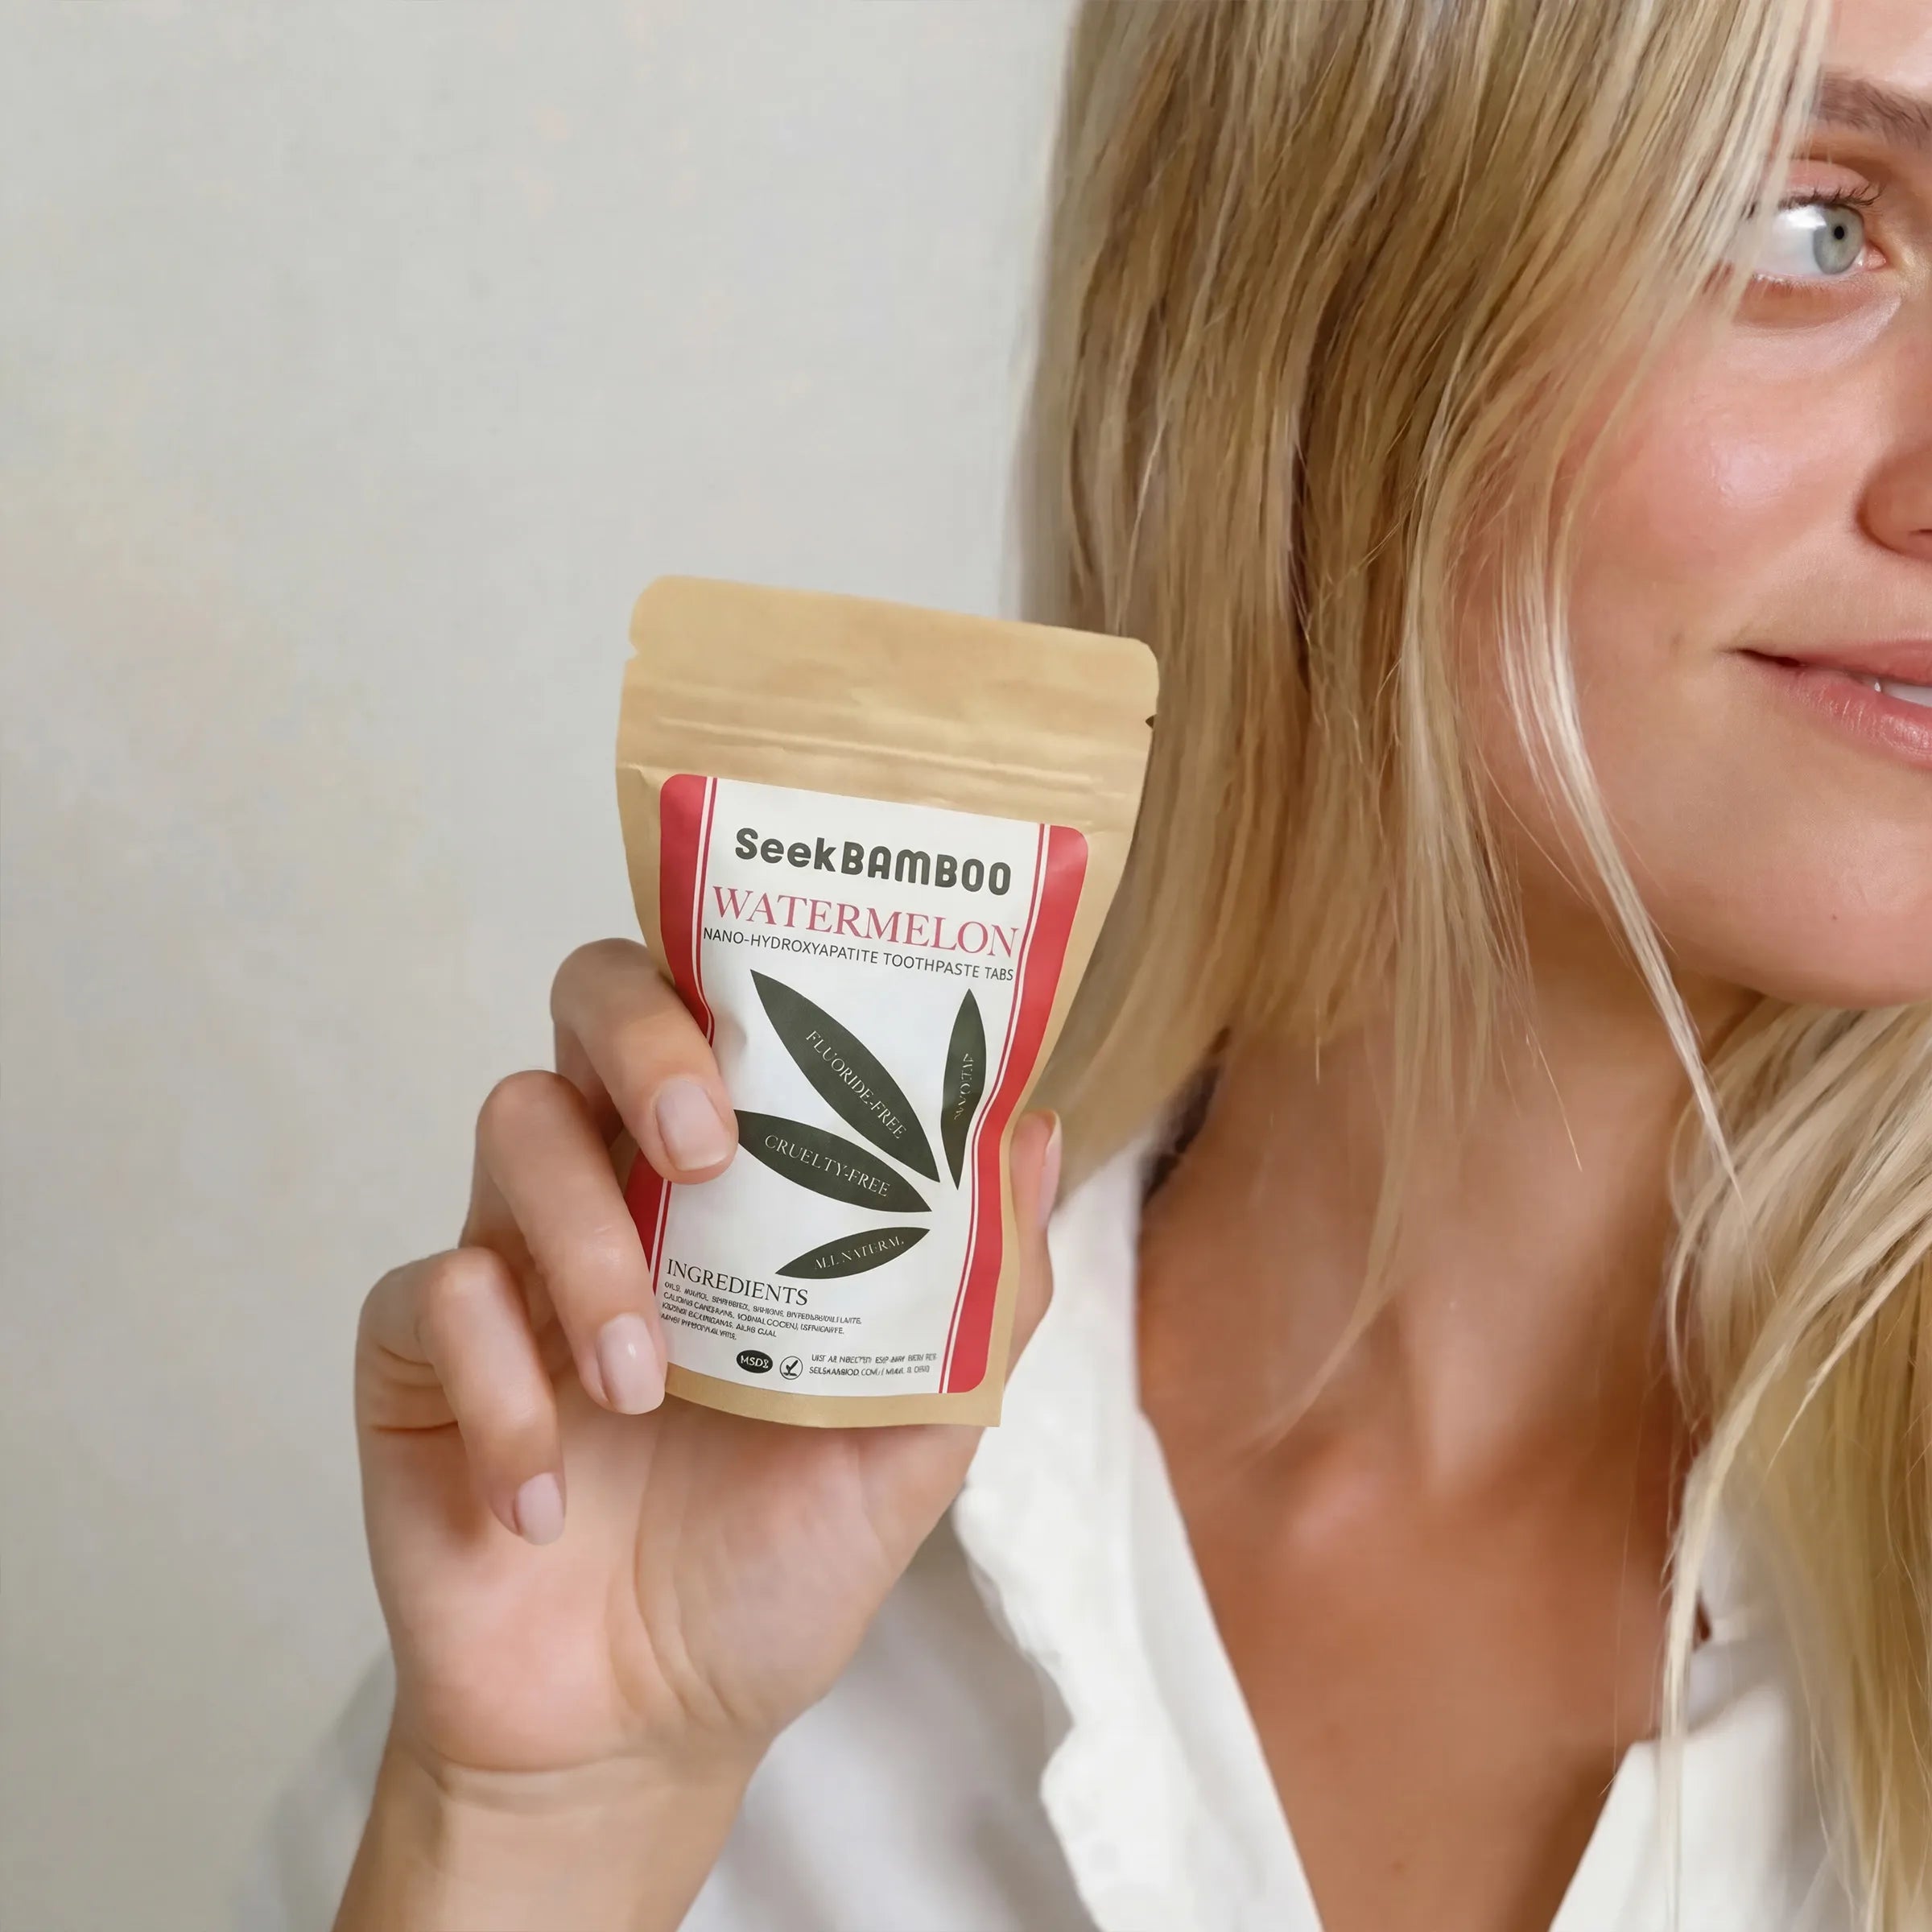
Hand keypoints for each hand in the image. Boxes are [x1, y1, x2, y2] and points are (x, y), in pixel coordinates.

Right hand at [345, 939, 1058, 1917]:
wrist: (641, 1726)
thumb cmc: (776, 1561)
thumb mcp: (911, 1440)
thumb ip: (977, 1298)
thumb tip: (1044, 1134)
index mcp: (737, 1190)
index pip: (725, 1009)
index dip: (746, 963)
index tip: (805, 1006)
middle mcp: (623, 1188)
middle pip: (594, 1002)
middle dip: (647, 1041)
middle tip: (706, 1145)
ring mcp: (516, 1256)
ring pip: (514, 1126)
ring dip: (586, 1248)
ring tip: (640, 1386)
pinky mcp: (418, 1349)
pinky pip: (432, 1291)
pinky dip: (498, 1387)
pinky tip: (541, 1498)